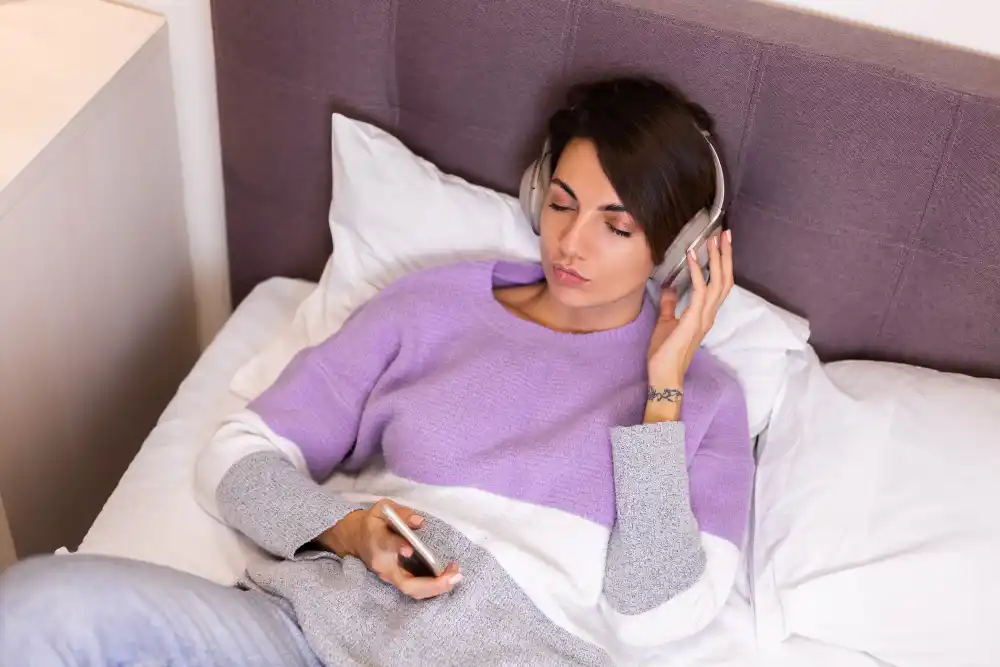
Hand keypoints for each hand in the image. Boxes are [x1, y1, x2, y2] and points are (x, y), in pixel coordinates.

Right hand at [320, 498, 461, 599]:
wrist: (355, 539)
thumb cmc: (373, 522)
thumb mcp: (383, 509)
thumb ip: (401, 513)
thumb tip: (419, 522)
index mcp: (377, 541)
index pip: (386, 545)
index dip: (397, 547)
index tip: (409, 549)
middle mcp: (384, 566)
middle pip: (406, 584)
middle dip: (432, 584)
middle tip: (454, 575)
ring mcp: (390, 577)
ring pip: (413, 591)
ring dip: (437, 587)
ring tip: (456, 575)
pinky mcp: (397, 581)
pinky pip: (417, 589)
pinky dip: (435, 587)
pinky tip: (450, 577)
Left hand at [647, 230, 733, 396]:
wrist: (663, 376)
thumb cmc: (664, 354)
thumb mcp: (665, 323)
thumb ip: (670, 305)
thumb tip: (669, 288)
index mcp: (704, 315)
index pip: (718, 285)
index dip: (721, 264)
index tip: (719, 243)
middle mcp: (709, 314)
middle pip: (725, 279)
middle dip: (725, 255)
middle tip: (724, 233)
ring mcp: (703, 317)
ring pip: (718, 283)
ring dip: (716, 258)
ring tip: (712, 239)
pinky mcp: (693, 320)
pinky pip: (700, 292)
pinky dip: (697, 272)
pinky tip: (691, 257)